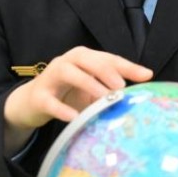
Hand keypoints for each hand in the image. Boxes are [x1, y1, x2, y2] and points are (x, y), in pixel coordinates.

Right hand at [3, 46, 151, 128]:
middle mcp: (67, 62)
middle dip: (106, 71)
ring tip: (104, 99)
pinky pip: (50, 101)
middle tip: (121, 87)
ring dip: (88, 84)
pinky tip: (75, 117)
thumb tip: (137, 97)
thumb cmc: (67, 94)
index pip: (108, 58)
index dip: (127, 66)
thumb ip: (110, 89)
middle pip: (88, 59)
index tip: (146, 76)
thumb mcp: (91, 90)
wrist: (31, 104)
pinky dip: (62, 109)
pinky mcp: (38, 96)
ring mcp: (50, 77)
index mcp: (83, 58)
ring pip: (69, 73)